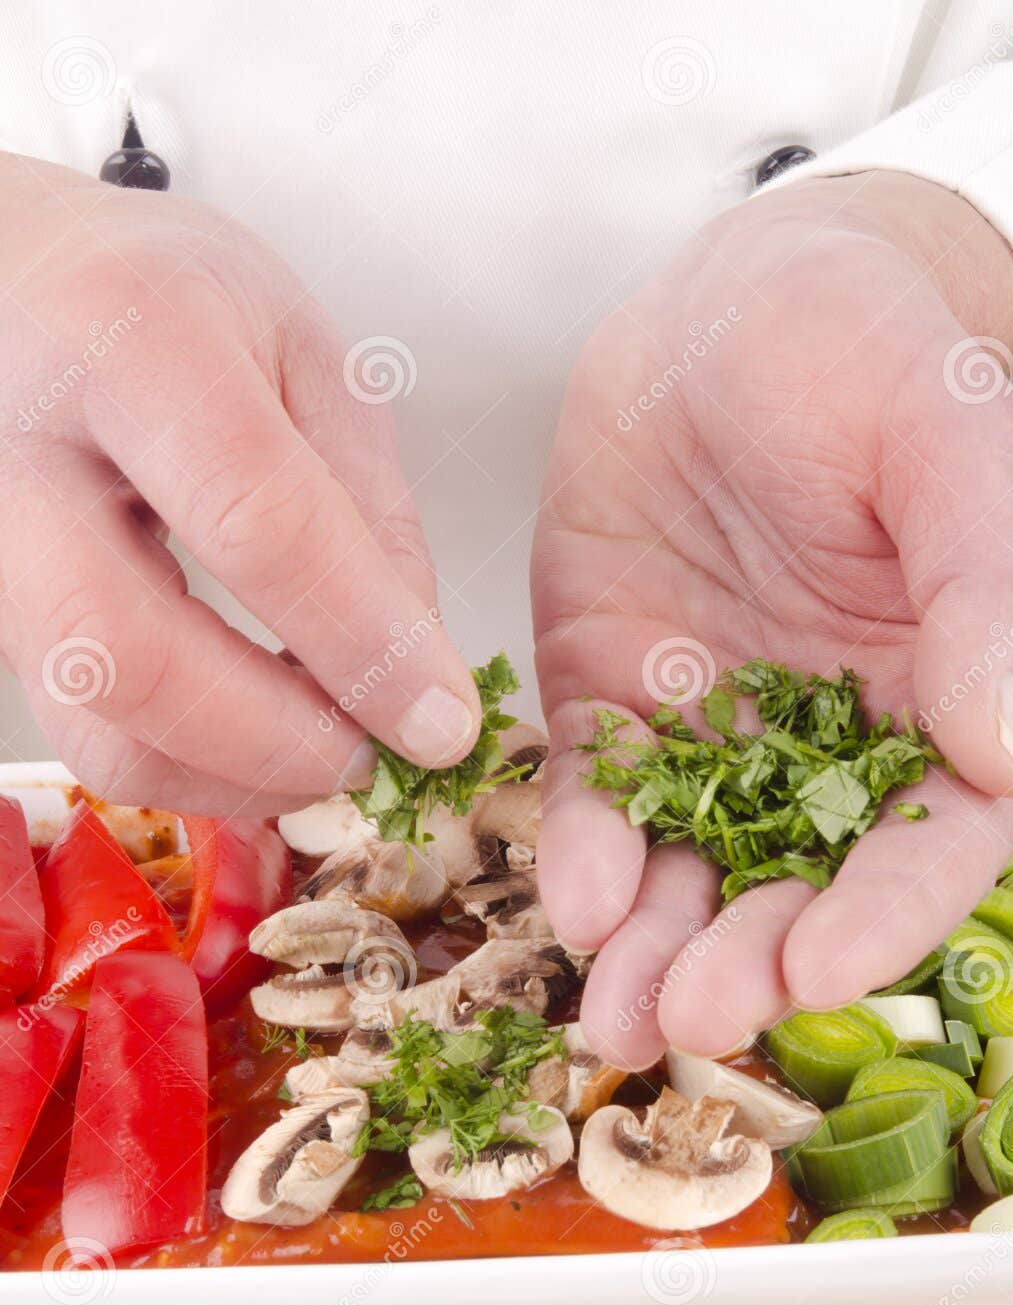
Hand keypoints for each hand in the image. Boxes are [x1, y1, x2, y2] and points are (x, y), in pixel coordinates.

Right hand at [0, 155, 479, 814]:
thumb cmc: (166, 308)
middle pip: (129, 653)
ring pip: (96, 727)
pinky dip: (194, 769)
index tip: (440, 719)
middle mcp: (21, 457)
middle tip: (376, 754)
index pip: (253, 520)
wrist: (16, 290)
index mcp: (130, 346)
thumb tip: (411, 669)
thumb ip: (366, 507)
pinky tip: (260, 735)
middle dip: (277, 739)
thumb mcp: (303, 355)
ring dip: (237, 776)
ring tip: (326, 746)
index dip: (360, 640)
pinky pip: (87, 739)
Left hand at [533, 171, 1012, 1066]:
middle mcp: (821, 744)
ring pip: (686, 867)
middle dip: (744, 961)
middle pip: (793, 885)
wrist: (730, 306)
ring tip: (615, 1021)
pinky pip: (595, 794)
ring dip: (653, 948)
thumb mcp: (947, 443)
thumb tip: (1003, 746)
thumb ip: (986, 589)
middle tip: (690, 1020)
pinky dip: (583, 851)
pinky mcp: (611, 698)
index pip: (923, 845)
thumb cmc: (869, 353)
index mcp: (933, 704)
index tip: (820, 976)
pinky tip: (573, 898)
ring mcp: (709, 729)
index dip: (878, 920)